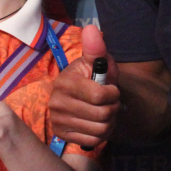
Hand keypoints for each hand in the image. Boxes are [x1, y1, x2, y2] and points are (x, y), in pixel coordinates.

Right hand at [49, 25, 119, 148]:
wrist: (77, 95)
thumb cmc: (91, 76)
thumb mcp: (96, 61)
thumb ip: (96, 48)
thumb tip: (91, 28)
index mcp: (66, 83)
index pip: (99, 96)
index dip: (113, 94)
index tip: (112, 90)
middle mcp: (57, 103)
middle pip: (102, 115)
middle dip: (113, 108)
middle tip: (111, 103)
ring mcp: (58, 121)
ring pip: (100, 130)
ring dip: (110, 122)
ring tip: (107, 113)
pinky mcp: (62, 135)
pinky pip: (93, 141)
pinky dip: (102, 134)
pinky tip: (99, 123)